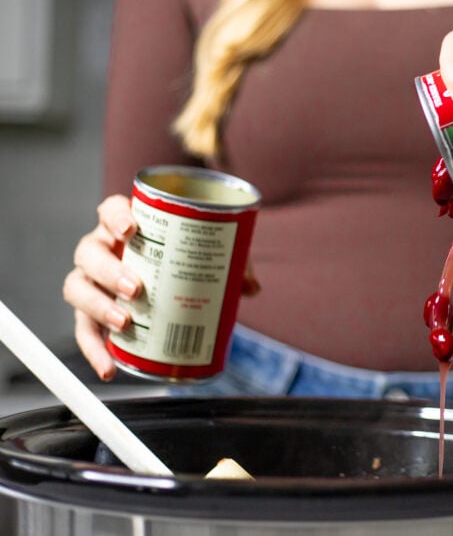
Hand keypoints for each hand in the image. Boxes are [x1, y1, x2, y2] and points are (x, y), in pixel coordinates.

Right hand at [63, 195, 259, 379]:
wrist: (170, 276)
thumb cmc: (184, 257)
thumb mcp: (208, 253)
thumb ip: (230, 263)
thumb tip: (250, 287)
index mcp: (126, 226)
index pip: (110, 210)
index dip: (116, 217)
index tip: (131, 230)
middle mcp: (103, 249)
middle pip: (90, 253)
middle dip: (109, 271)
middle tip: (136, 289)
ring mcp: (94, 280)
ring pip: (78, 288)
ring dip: (97, 307)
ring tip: (124, 323)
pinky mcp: (92, 311)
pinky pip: (85, 330)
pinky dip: (95, 350)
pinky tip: (109, 367)